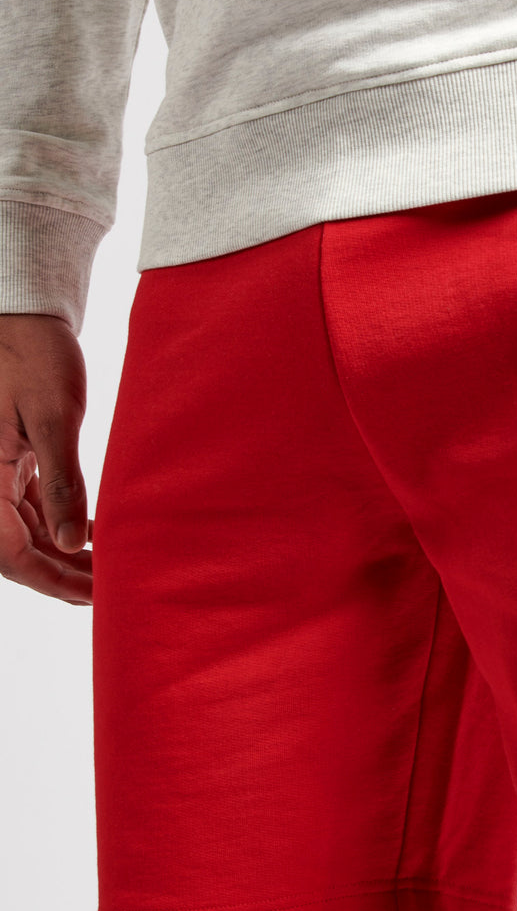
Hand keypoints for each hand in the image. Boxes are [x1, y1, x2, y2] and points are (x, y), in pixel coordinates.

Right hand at [0, 313, 92, 603]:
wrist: (23, 315)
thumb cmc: (35, 355)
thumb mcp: (54, 417)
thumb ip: (63, 483)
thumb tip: (70, 545)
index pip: (8, 553)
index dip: (50, 581)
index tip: (94, 596)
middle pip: (16, 551)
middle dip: (61, 575)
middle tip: (111, 589)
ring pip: (24, 534)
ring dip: (63, 556)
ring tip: (110, 569)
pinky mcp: (9, 464)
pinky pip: (30, 511)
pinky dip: (60, 528)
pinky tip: (93, 537)